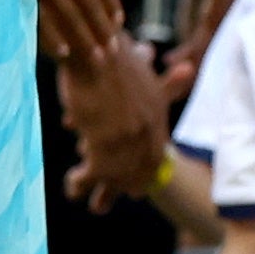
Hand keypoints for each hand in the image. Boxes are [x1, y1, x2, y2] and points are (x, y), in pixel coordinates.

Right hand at [25, 0, 125, 64]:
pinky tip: (61, 52)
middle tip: (111, 49)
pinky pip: (41, 17)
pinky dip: (53, 37)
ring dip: (84, 38)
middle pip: (90, 2)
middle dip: (102, 27)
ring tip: (95, 57)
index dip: (110, 1)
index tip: (118, 19)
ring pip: (71, 15)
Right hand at [59, 41, 170, 212]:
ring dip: (102, 195)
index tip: (135, 191)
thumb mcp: (144, 69)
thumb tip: (181, 66)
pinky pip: (88, 175)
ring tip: (94, 206)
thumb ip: (164, 80)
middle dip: (121, 191)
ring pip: (113, 180)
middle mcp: (143, 133)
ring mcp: (122, 140)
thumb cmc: (114, 54)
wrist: (93, 47)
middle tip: (106, 205)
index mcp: (154, 118)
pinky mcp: (98, 143)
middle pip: (135, 174)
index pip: (153, 156)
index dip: (142, 175)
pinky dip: (79, 182)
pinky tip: (72, 183)